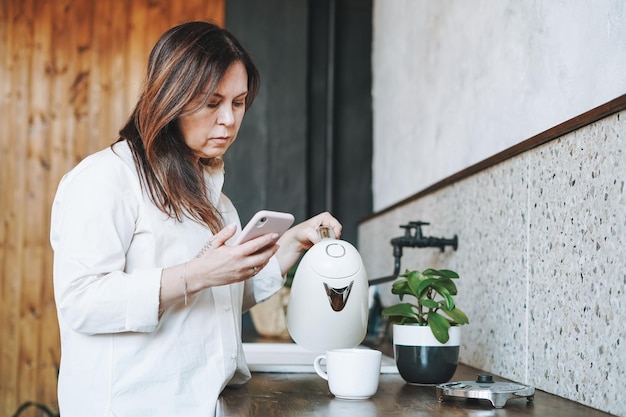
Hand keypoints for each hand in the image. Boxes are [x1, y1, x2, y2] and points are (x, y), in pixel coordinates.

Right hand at [159, 224, 279, 311]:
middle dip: (272, 249)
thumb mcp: (214, 242)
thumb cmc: (207, 258)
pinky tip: (262, 260)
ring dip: (268, 258)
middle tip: (277, 243)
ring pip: (260, 266)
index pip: (256, 245)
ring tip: (271, 250)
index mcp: (235, 253)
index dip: (267, 239)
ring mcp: (241, 273)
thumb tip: (235, 225)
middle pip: (263, 257)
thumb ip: (226, 233)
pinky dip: (261, 266)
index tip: (275, 234)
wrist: (200, 275)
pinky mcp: (241, 279)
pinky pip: (255, 272)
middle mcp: (240, 264)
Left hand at [275, 212, 341, 273]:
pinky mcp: (327, 238)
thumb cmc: (300, 232)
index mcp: (325, 217)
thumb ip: (315, 236)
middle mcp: (328, 223)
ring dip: (329, 242)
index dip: (335, 233)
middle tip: (322, 241)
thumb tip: (320, 242)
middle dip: (331, 239)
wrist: (297, 240)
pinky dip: (327, 245)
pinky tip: (320, 245)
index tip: (329, 238)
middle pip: (337, 233)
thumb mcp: (307, 232)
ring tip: (319, 242)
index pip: (337, 225)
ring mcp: (328, 231)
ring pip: (335, 239)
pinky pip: (331, 243)